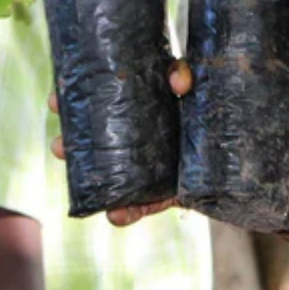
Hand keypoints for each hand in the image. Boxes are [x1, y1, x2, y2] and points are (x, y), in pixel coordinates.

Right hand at [48, 59, 191, 225]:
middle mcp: (126, 139)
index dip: (67, 102)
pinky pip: (139, 206)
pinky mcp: (160, 194)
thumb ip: (184, 73)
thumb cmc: (202, 104)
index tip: (54, 100)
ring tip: (82, 185)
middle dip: (70, 146)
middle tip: (60, 147)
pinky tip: (116, 216)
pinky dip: (126, 213)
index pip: (88, 102)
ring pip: (106, 177)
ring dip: (89, 183)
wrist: (234, 141)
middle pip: (89, 143)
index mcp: (126, 108)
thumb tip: (177, 81)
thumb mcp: (191, 82)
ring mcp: (140, 168)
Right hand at [49, 66, 288, 230]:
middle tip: (55, 97)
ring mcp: (173, 153)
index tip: (179, 82)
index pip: (175, 72)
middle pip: (127, 101)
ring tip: (59, 150)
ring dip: (85, 148)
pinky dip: (126, 205)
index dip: (168, 70)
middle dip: (85, 97)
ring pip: (122, 145)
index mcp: (205, 95)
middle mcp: (179, 118)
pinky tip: (108, 213)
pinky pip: (144, 195)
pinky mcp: (178, 188)